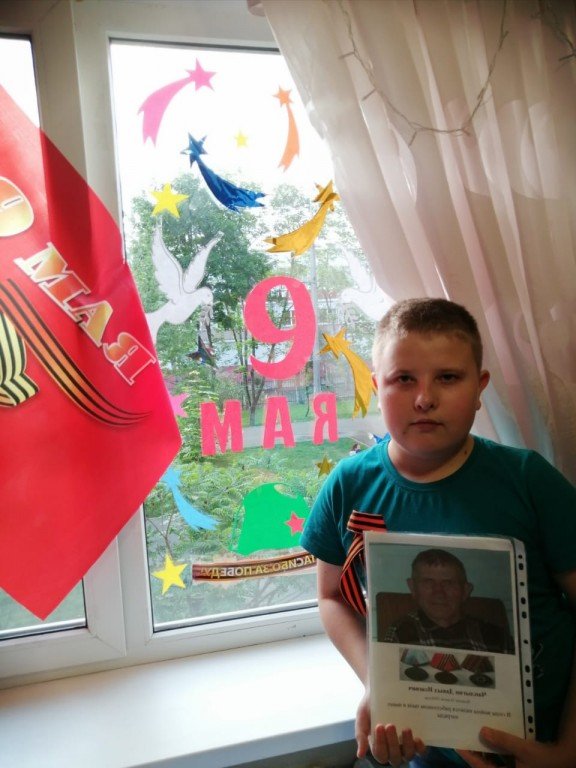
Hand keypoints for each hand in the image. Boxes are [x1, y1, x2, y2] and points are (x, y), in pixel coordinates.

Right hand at [356, 689, 424, 765]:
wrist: (379, 693)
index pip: (380, 754)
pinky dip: (420, 748)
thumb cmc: (369, 709)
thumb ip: (360, 736)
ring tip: (405, 729)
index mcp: (378, 748)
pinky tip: (417, 739)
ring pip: (408, 755)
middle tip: (390, 725)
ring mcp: (405, 747)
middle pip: (395, 757)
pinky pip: (421, 751)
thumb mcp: (361, 720)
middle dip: (392, 742)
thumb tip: (360, 755)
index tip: (379, 726)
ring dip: (407, 744)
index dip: (380, 743)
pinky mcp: (415, 740)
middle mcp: (392, 751)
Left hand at [458, 727, 573, 767]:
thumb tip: (483, 731)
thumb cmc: (542, 759)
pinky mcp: (516, 767)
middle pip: (485, 766)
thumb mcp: (522, 749)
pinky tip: (492, 738)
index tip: (457, 746)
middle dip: (475, 753)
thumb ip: (503, 741)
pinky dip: (495, 751)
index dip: (469, 756)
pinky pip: (500, 760)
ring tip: (476, 735)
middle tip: (464, 737)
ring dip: (485, 751)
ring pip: (492, 763)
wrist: (562, 761)